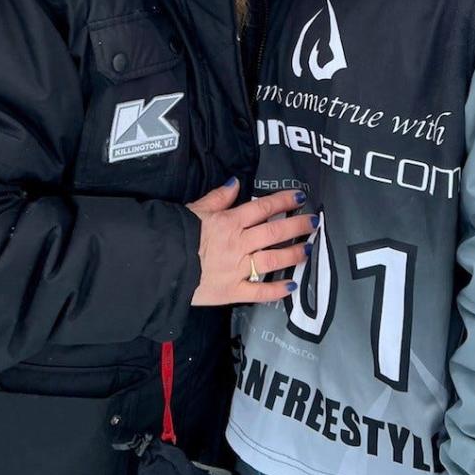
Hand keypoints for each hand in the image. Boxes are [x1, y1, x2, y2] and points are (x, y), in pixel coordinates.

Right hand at [187, 181, 313, 305]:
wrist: (161, 266)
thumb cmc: (175, 234)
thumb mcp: (194, 209)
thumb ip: (217, 197)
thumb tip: (235, 183)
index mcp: (229, 222)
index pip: (262, 207)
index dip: (283, 201)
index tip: (300, 198)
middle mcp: (238, 243)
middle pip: (273, 232)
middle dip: (296, 226)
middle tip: (314, 222)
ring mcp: (237, 268)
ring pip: (271, 259)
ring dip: (292, 254)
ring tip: (307, 249)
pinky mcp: (232, 291)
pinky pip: (258, 291)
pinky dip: (276, 290)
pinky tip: (291, 286)